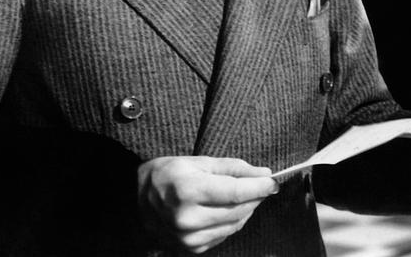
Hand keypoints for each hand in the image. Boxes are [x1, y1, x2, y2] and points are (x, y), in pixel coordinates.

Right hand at [137, 156, 277, 253]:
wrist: (136, 199)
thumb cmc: (169, 175)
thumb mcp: (200, 162)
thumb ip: (234, 168)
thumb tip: (264, 174)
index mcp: (188, 191)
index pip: (237, 192)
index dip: (260, 186)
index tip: (274, 181)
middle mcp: (187, 218)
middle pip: (239, 209)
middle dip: (255, 195)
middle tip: (261, 183)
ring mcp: (188, 237)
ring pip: (235, 224)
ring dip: (246, 209)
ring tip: (242, 194)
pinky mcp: (191, 248)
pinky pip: (224, 234)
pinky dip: (232, 221)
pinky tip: (225, 209)